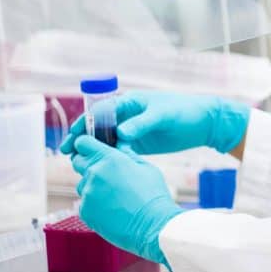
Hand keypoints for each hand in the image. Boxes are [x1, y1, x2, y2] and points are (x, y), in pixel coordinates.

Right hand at [60, 92, 250, 155]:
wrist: (205, 122)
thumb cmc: (184, 111)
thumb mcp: (163, 115)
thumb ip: (142, 123)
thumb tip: (120, 133)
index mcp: (130, 102)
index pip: (100, 112)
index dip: (84, 124)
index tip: (72, 137)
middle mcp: (127, 115)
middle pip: (98, 128)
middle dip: (81, 139)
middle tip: (66, 153)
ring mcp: (132, 130)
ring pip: (105, 141)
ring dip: (92, 150)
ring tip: (77, 164)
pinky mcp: (138, 144)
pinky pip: (118, 151)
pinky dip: (107, 158)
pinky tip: (97, 169)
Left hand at [70, 135, 183, 266]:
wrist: (152, 226)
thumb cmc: (153, 195)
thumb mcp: (146, 167)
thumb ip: (128, 155)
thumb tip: (118, 148)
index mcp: (110, 158)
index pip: (83, 142)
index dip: (85, 144)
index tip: (89, 148)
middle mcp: (94, 173)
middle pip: (78, 161)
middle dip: (87, 163)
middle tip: (104, 172)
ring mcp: (87, 194)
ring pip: (82, 184)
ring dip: (92, 185)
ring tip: (114, 196)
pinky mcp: (85, 211)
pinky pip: (85, 202)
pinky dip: (94, 204)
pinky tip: (112, 209)